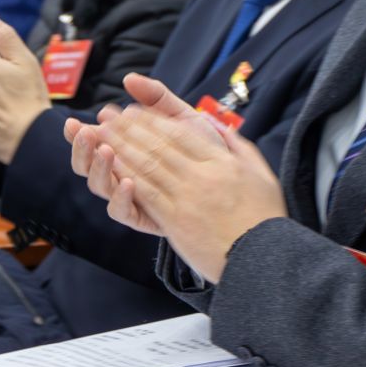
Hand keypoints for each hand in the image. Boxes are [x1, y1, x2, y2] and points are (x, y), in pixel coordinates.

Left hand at [65, 72, 284, 281]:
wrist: (262, 256)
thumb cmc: (264, 216)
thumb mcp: (260, 172)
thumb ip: (237, 146)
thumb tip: (220, 128)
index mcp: (220, 160)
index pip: (179, 132)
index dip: (152, 119)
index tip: (134, 110)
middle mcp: (201, 173)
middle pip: (158, 144)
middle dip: (129, 128)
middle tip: (108, 115)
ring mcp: (187, 197)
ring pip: (148, 165)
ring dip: (121, 147)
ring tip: (102, 134)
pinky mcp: (176, 220)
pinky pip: (147, 193)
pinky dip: (127, 177)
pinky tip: (113, 167)